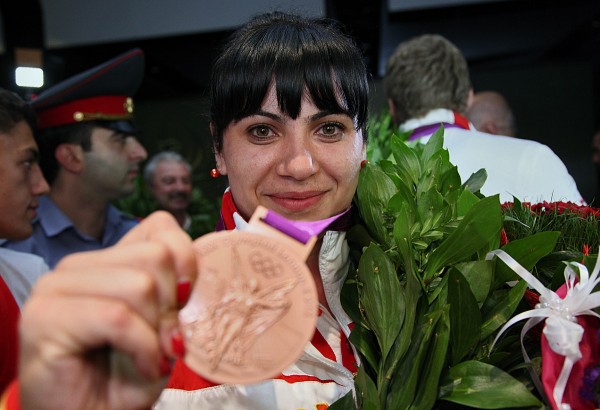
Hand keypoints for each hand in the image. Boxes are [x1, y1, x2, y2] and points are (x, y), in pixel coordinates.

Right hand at [18, 211, 195, 409]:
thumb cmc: (125, 378)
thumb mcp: (165, 328)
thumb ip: (175, 291)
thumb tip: (190, 276)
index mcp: (107, 261)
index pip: (161, 226)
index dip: (187, 263)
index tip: (186, 303)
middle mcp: (77, 266)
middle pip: (156, 255)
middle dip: (173, 306)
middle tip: (166, 342)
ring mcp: (56, 287)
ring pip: (141, 284)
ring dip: (157, 333)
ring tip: (150, 357)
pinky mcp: (45, 317)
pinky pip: (119, 317)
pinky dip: (143, 349)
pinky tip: (142, 367)